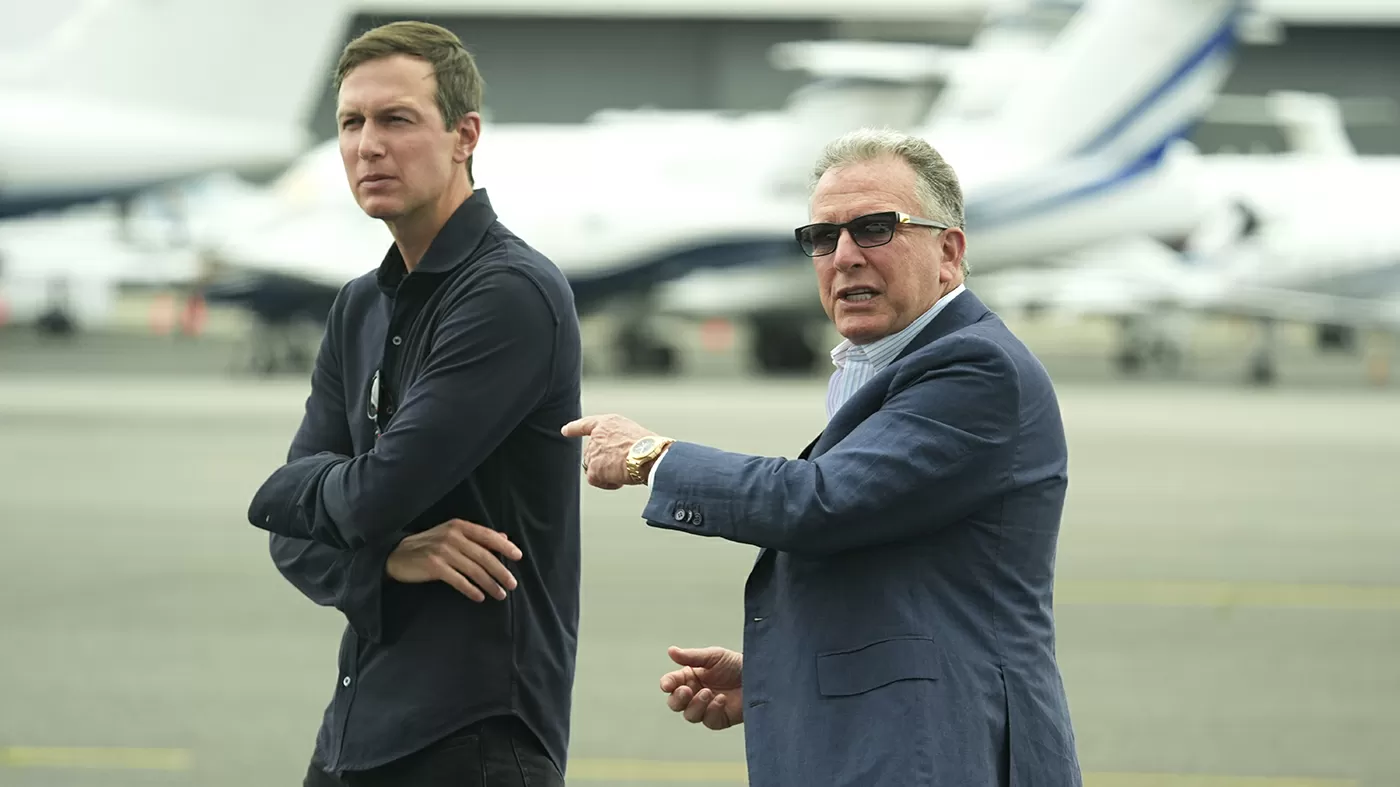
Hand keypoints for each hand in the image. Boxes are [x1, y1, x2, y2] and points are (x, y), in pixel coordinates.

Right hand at [386, 518, 521, 601]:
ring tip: (500, 594)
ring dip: (489, 584)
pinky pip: (458, 580)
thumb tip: (504, 537)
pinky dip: (471, 589)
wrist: (397, 554)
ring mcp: (443, 551)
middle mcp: (452, 536)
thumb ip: (477, 536)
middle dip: (501, 571)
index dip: (505, 546)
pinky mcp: (434, 566)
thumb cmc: (429, 545)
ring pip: (474, 570)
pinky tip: (480, 597)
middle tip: (512, 584)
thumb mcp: (453, 535)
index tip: (518, 557)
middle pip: (483, 555)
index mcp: (459, 526)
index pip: (487, 535)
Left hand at [560, 413, 658, 489]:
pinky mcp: (593, 467)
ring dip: (608, 473)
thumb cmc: (649, 447)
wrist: (648, 455)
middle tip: (624, 464)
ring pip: (595, 468)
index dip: (575, 428)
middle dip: (605, 463)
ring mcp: (593, 451)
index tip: (565, 430)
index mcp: (609, 423)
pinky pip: (596, 480)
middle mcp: (597, 435)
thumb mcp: (633, 435)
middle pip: (593, 454)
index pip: (587, 424)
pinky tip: (620, 478)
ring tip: (625, 469)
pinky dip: (608, 483)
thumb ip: (618, 441)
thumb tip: (618, 457)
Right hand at [659, 645, 743, 729]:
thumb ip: (691, 657)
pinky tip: (721, 700)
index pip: (672, 683)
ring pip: (690, 715)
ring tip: (709, 692)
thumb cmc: (737, 664)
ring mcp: (706, 708)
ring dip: (696, 704)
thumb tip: (671, 651)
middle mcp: (696, 693)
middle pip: (675, 703)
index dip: (667, 684)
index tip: (667, 685)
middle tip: (687, 691)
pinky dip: (712, 710)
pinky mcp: (719, 719)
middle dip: (678, 699)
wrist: (760, 677)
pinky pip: (708, 721)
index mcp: (691, 677)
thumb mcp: (714, 656)